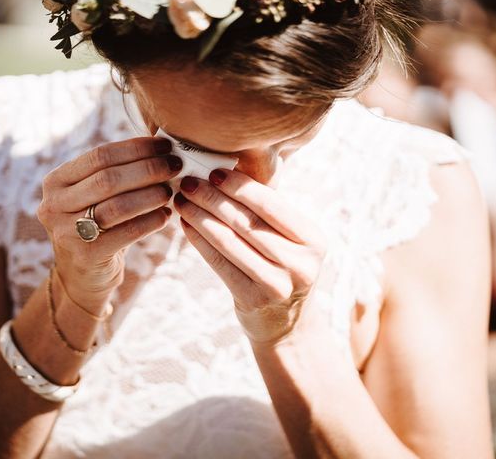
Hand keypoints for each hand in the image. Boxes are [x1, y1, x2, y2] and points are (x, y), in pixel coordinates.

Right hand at [37, 137, 181, 309]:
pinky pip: (127, 232)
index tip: (164, 146)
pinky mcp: (86, 255)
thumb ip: (116, 170)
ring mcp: (67, 232)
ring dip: (150, 195)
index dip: (136, 148)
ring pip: (118, 206)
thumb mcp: (94, 195)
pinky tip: (166, 215)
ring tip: (170, 191)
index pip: (100, 155)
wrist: (82, 275)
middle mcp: (54, 205)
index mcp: (56, 181)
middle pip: (108, 179)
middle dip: (147, 169)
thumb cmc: (97, 224)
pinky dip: (150, 221)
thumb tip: (160, 144)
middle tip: (175, 166)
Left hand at [172, 169, 327, 344]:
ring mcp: (277, 284)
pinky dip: (199, 240)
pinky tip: (186, 225)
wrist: (286, 323)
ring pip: (229, 242)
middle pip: (246, 223)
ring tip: (181, 201)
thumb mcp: (290, 241)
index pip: (271, 205)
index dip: (239, 186)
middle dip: (213, 198)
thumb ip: (268, 213)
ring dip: (200, 217)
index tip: (214, 171)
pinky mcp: (252, 299)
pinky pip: (219, 262)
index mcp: (313, 240)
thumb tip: (224, 173)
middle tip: (188, 182)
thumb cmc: (283, 267)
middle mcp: (300, 263)